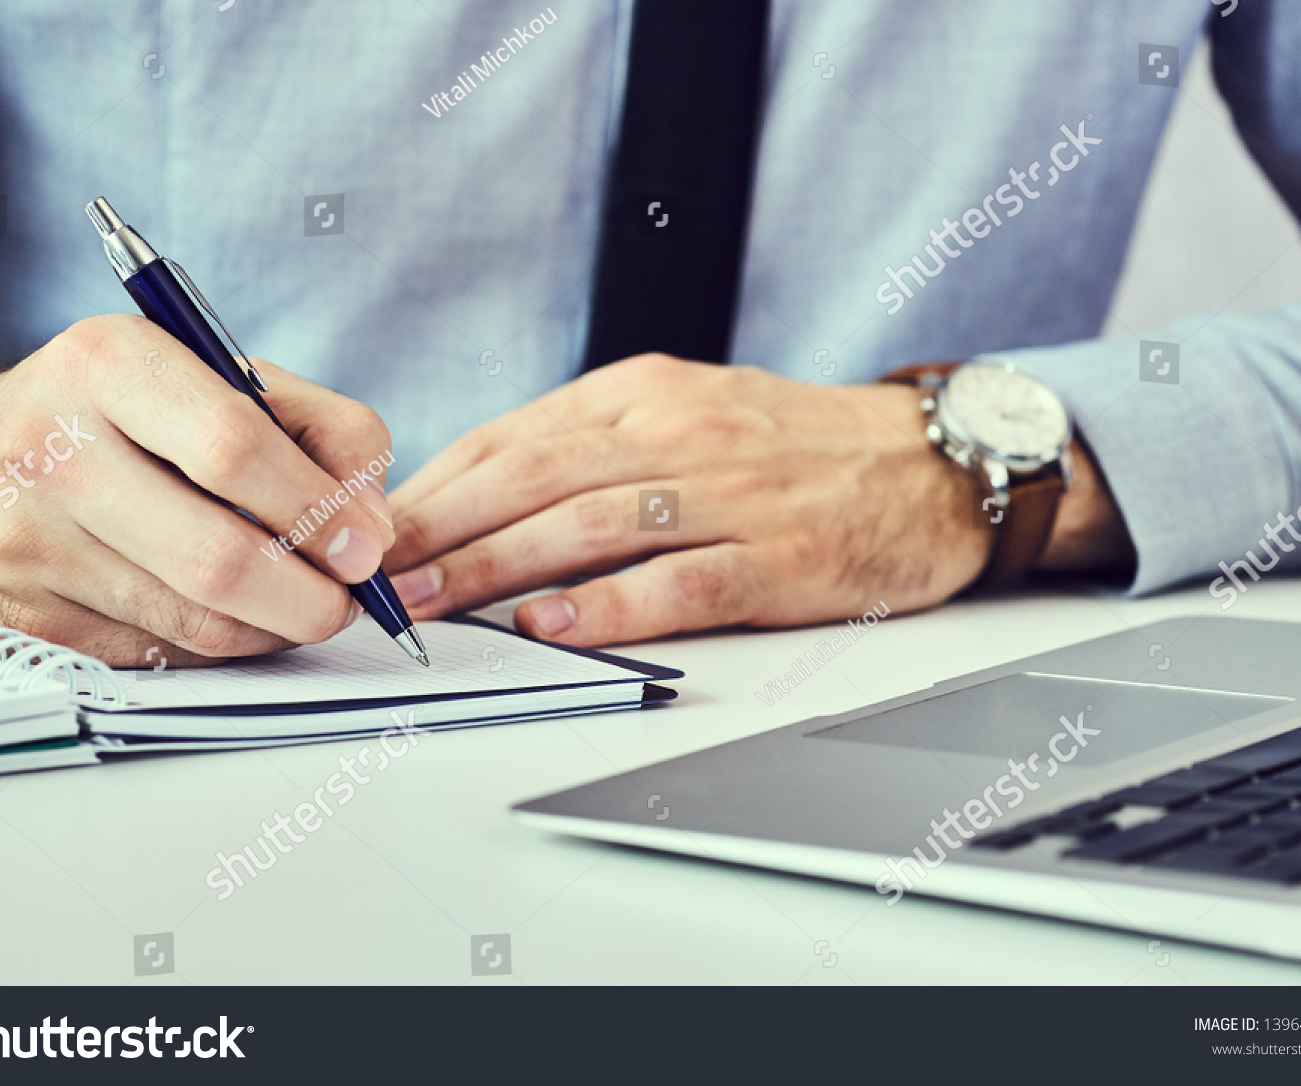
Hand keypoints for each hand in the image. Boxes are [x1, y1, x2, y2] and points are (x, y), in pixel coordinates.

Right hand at [0, 314, 395, 665]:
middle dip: (313, 594)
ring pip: (199, 622)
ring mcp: (33, 545)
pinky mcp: (34, 619)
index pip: (234, 448)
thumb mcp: (212, 375)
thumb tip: (374, 526)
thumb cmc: (114, 413)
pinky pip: (167, 654)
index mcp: (108, 365)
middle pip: (220, 557)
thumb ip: (321, 428)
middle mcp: (54, 451)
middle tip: (350, 596)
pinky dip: (225, 643)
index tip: (367, 544)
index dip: (320, 507)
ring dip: (278, 625)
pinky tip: (234, 612)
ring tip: (302, 599)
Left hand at [384, 354, 1126, 645]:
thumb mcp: (687, 410)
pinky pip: (681, 582)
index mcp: (644, 394)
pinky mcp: (779, 556)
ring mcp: (730, 495)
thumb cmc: (793, 444)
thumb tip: (488, 495)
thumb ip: (595, 445)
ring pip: (590, 526)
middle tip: (372, 573)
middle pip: (534, 478)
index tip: (374, 526)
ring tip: (431, 605)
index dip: (435, 485)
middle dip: (441, 529)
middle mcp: (678, 432)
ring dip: (498, 568)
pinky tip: (555, 627)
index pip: (514, 436)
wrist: (929, 459)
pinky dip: (612, 606)